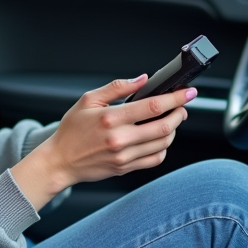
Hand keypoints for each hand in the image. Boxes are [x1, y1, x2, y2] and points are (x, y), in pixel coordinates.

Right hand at [10, 76, 193, 209]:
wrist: (60, 161)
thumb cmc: (72, 130)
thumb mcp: (89, 100)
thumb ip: (117, 87)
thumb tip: (142, 79)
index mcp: (111, 118)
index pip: (153, 106)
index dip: (175, 98)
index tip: (187, 93)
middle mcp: (120, 139)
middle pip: (164, 127)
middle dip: (180, 114)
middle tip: (182, 107)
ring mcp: (124, 156)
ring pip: (163, 143)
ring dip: (173, 130)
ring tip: (171, 120)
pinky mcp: (125, 168)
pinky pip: (155, 159)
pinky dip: (163, 148)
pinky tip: (159, 138)